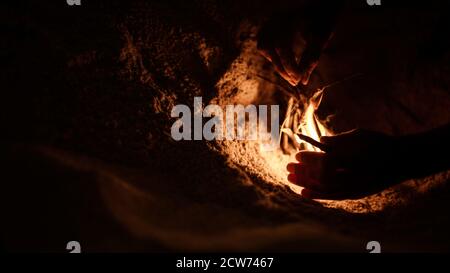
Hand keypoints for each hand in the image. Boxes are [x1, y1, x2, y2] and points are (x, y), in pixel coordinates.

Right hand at [257, 3, 338, 85]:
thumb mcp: (321, 39)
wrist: (317, 7)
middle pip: (270, 49)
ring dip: (277, 63)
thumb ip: (311, 58)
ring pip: (265, 48)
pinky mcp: (266, 28)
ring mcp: (269, 22)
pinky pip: (264, 46)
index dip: (288, 66)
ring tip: (291, 74)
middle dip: (282, 68)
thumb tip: (303, 81)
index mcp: (289, 19)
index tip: (298, 79)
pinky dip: (275, 57)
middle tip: (294, 82)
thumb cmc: (322, 21)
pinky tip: (286, 63)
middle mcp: (275, 19)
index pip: (282, 47)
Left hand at [287, 129, 402, 199]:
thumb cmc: (380, 143)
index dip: (309, 159)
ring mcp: (354, 187)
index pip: (324, 162)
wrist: (402, 161)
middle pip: (321, 177)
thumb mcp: (360, 135)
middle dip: (302, 172)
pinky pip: (332, 197)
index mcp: (352, 159)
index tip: (297, 155)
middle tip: (288, 168)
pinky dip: (317, 195)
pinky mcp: (355, 194)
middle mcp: (352, 176)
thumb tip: (321, 141)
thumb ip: (339, 140)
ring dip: (305, 184)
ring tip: (290, 179)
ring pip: (324, 189)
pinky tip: (304, 193)